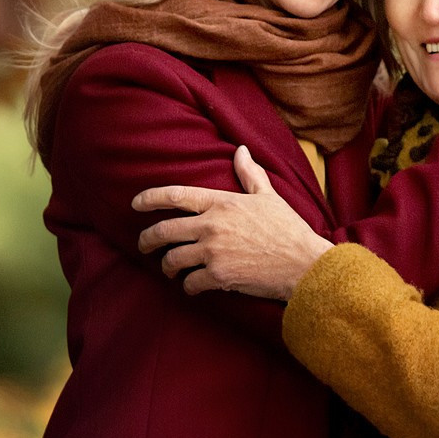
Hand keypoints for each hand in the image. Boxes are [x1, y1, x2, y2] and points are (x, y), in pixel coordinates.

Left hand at [131, 146, 333, 299]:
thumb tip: (241, 150)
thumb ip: (249, 174)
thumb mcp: (269, 196)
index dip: (150, 198)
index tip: (135, 204)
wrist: (303, 264)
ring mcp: (213, 252)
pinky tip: (191, 287)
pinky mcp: (218, 277)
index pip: (176, 196)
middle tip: (143, 244)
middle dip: (147, 239)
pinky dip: (187, 287)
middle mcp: (212, 226)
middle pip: (164, 231)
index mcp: (222, 203)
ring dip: (167, 266)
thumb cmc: (288, 229)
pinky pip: (190, 283)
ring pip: (172, 260)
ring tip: (169, 269)